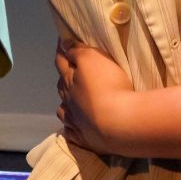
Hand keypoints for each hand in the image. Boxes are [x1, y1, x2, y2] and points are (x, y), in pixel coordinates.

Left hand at [55, 40, 136, 155]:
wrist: (119, 124)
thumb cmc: (108, 86)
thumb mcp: (93, 59)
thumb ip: (77, 51)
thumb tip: (64, 45)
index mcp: (69, 80)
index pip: (61, 61)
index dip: (62, 50)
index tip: (62, 41)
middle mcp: (68, 101)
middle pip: (62, 85)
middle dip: (64, 76)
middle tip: (69, 70)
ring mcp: (75, 121)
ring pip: (64, 109)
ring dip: (65, 103)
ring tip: (69, 99)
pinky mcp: (84, 138)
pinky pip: (72, 132)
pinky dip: (71, 127)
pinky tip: (72, 125)